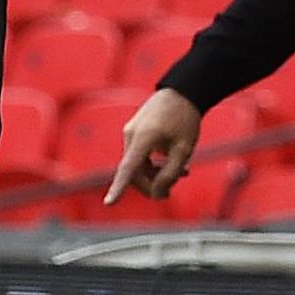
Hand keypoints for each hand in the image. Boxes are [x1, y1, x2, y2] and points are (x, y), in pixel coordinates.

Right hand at [104, 88, 203, 203]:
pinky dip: (153, 163)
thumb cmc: (185, 119)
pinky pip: (139, 155)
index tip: (109, 203)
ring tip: (181, 173)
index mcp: (144, 137)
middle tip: (170, 191)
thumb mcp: (184, 150)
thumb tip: (157, 193)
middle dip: (151, 184)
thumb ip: (171, 174)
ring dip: (155, 174)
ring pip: (138, 165)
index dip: (119, 188)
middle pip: (134, 172)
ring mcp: (130, 132)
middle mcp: (131, 134)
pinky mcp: (134, 131)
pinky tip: (172, 164)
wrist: (183, 91)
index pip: (128, 169)